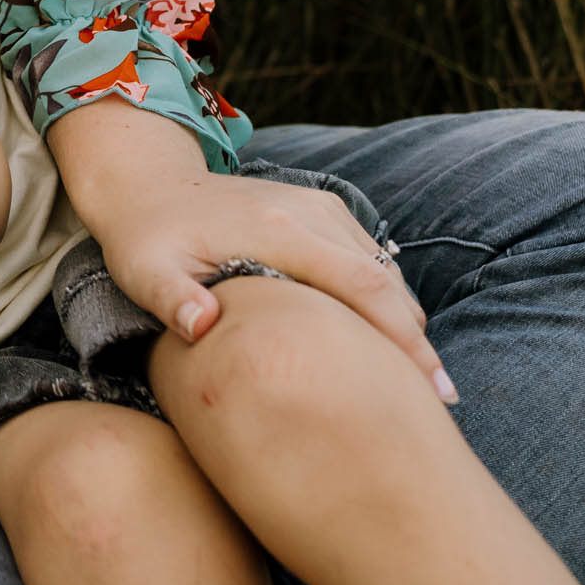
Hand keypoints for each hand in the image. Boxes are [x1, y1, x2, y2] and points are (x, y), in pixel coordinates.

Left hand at [58, 106, 455, 402]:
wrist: (146, 182)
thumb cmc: (144, 238)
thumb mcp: (145, 271)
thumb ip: (173, 299)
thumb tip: (203, 326)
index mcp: (278, 231)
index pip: (361, 287)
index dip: (400, 338)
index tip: (429, 389)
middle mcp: (310, 213)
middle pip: (385, 281)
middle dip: (416, 340)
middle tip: (440, 402)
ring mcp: (318, 207)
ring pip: (382, 269)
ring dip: (404, 320)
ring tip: (420, 383)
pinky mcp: (319, 210)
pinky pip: (368, 257)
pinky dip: (386, 298)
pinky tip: (386, 342)